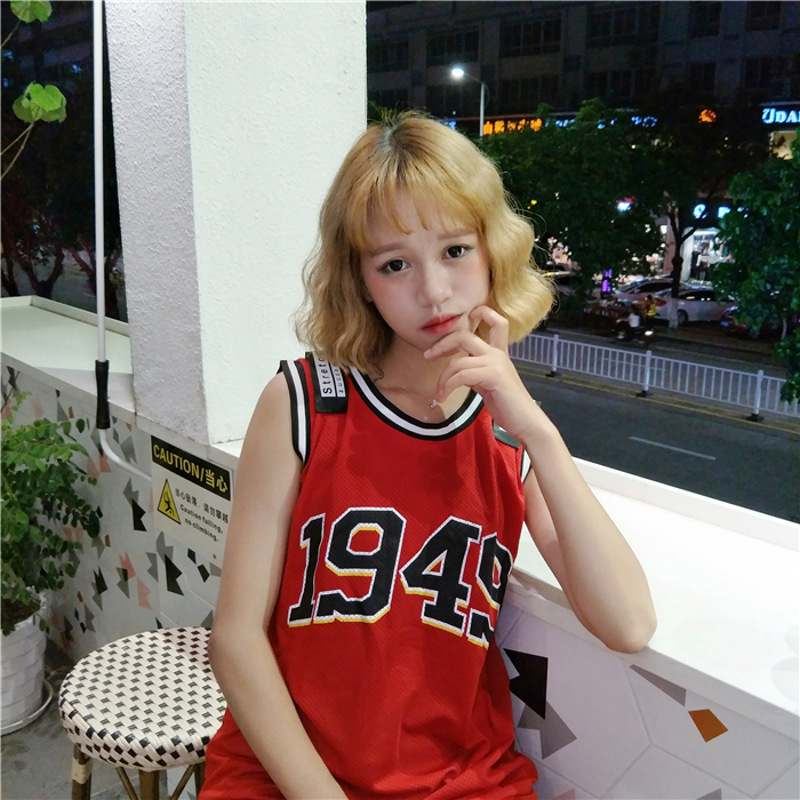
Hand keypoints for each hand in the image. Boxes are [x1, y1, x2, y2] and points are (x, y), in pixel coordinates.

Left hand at [424, 305, 540, 440]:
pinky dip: (448, 386)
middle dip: (442, 344)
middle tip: (428, 356)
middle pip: (464, 335)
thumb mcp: (488, 384)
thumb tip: (456, 373)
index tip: (458, 325)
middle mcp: (498, 354)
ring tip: (439, 392)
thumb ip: (475, 373)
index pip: (496, 321)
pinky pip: (461, 375)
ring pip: (458, 360)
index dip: (480, 313)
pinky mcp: (493, 375)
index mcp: (499, 353)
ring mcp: (496, 363)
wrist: (526, 422)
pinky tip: (443, 397)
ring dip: (443, 377)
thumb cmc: (508, 406)